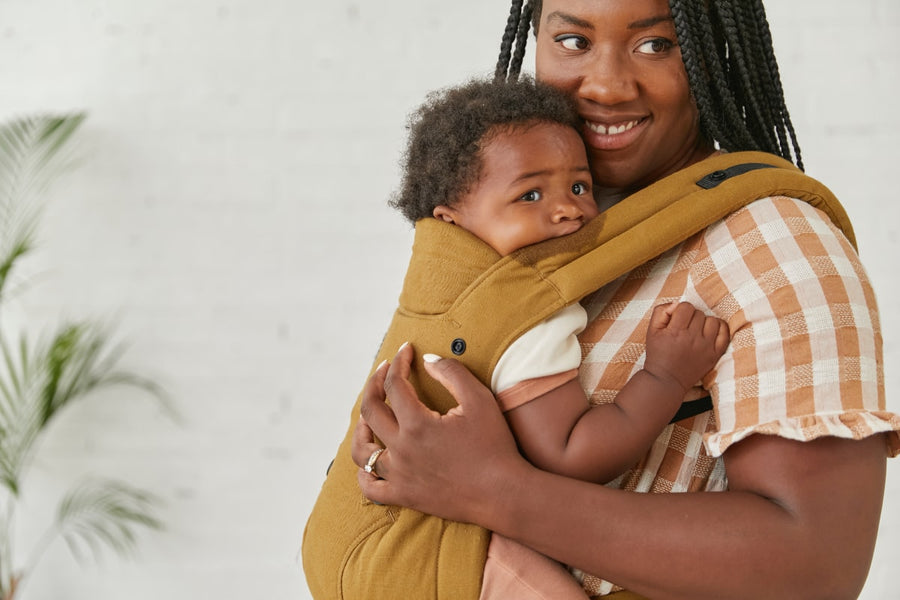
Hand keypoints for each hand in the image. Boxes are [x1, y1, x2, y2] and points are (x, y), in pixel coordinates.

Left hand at [351, 342, 524, 523]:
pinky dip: (364, 473)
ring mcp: (400, 476)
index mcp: (417, 424)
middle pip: (370, 411)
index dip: (398, 362)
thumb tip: (427, 360)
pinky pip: (371, 488)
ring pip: (362, 451)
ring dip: (361, 428)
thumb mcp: (479, 399)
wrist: (504, 493)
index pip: (394, 384)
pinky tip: (370, 462)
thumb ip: (451, 373)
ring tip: (369, 416)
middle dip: (375, 385)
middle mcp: (401, 450)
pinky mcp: (405, 496)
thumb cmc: (495, 445)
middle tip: (385, 372)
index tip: (406, 350)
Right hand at [643, 301, 729, 391]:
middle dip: (691, 318)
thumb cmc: (658, 354)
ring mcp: (706, 347)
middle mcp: (692, 338)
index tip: (676, 320)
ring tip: (696, 331)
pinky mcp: (715, 355)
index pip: (686, 306)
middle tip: (684, 328)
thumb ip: (661, 311)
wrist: (666, 380)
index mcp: (675, 331)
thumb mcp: (651, 330)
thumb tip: (677, 303)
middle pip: (699, 313)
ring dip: (704, 323)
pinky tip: (709, 333)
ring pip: (712, 320)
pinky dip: (719, 329)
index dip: (680, 311)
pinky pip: (725, 333)